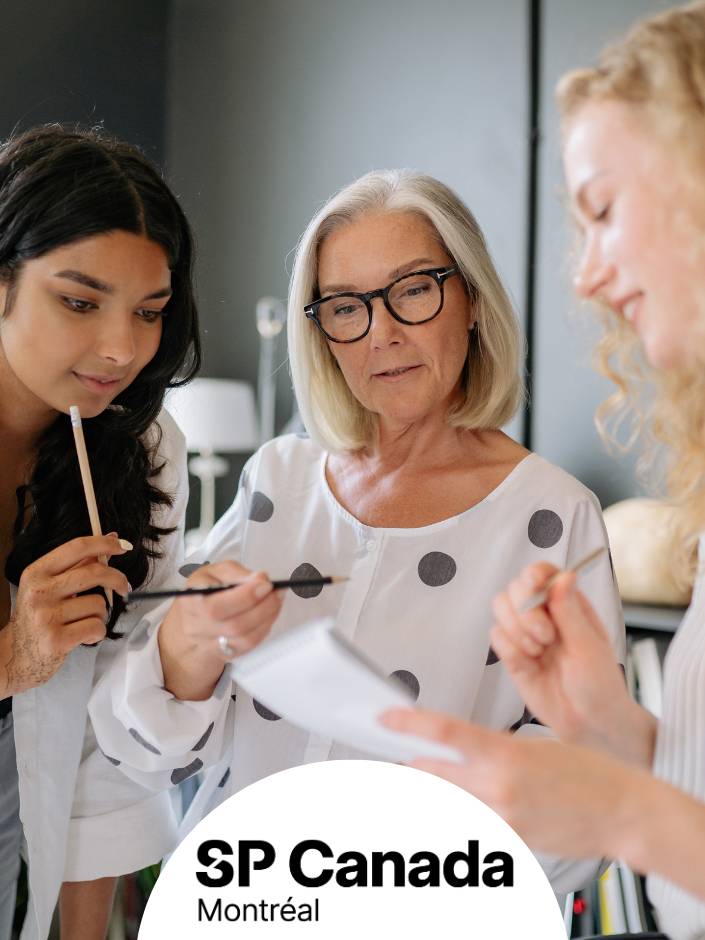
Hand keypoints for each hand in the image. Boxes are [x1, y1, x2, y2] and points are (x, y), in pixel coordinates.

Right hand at [1, 535, 130, 695]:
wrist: (15, 656)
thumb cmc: (37, 618)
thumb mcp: (48, 586)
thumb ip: (77, 564)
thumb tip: (110, 538)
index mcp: (36, 573)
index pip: (76, 547)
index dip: (104, 543)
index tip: (122, 546)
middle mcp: (39, 592)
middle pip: (94, 572)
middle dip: (117, 578)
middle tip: (124, 587)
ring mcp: (47, 617)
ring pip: (98, 604)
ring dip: (100, 613)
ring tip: (85, 621)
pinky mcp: (57, 640)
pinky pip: (96, 627)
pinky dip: (97, 632)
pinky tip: (84, 636)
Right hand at [158, 560, 282, 699]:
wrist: (194, 617)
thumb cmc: (206, 590)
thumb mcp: (215, 571)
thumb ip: (236, 573)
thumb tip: (259, 579)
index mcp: (191, 602)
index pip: (217, 607)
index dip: (246, 596)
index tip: (265, 584)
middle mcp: (197, 627)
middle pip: (235, 626)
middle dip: (263, 607)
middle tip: (276, 591)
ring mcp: (211, 644)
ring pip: (246, 639)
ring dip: (268, 617)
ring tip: (276, 600)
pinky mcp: (226, 653)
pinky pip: (250, 646)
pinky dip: (265, 628)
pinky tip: (269, 614)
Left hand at [382, 708, 645, 863]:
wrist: (622, 811)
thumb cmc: (590, 774)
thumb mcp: (538, 745)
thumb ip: (496, 750)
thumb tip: (465, 751)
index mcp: (506, 753)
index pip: (444, 732)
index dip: (409, 724)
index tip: (387, 718)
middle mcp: (498, 786)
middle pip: (434, 772)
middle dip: (415, 763)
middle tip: (401, 754)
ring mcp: (502, 817)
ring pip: (449, 800)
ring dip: (435, 789)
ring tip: (430, 778)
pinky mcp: (511, 839)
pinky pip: (473, 824)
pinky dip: (464, 813)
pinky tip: (467, 805)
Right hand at [491, 563, 651, 761]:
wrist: (589, 724)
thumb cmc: (600, 684)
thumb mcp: (589, 647)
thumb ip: (570, 611)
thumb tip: (564, 575)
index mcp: (569, 604)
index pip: (543, 573)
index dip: (533, 575)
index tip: (534, 586)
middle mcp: (544, 614)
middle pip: (515, 587)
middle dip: (525, 610)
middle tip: (546, 636)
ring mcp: (526, 633)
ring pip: (500, 608)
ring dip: (516, 629)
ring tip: (539, 651)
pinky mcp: (512, 654)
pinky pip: (496, 637)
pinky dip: (510, 649)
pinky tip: (530, 664)